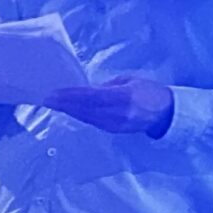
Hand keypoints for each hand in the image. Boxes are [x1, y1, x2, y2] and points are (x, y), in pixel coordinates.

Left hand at [46, 76, 174, 136]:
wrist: (165, 113)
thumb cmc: (148, 92)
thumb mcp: (129, 81)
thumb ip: (108, 86)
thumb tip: (88, 90)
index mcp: (124, 97)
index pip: (91, 97)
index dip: (72, 96)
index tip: (56, 93)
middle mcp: (118, 113)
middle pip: (85, 109)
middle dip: (65, 104)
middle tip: (48, 98)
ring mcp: (115, 124)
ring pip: (86, 117)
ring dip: (69, 110)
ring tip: (54, 103)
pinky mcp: (112, 130)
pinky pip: (92, 121)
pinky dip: (78, 115)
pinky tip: (69, 110)